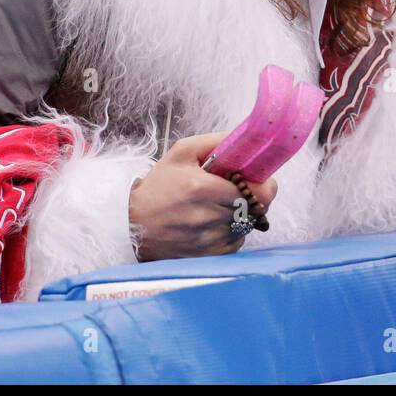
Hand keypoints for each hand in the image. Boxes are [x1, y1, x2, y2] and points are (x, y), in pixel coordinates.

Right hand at [128, 132, 278, 261]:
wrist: (131, 226)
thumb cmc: (159, 187)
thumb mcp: (182, 154)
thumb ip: (216, 142)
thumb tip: (246, 138)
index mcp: (204, 189)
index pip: (260, 193)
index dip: (264, 185)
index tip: (256, 179)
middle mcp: (209, 217)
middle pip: (257, 209)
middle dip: (251, 197)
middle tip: (232, 191)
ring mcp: (210, 241)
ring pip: (247, 225)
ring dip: (240, 215)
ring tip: (216, 208)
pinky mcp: (210, 257)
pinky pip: (236, 241)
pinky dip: (230, 232)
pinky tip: (210, 225)